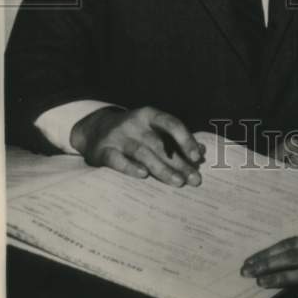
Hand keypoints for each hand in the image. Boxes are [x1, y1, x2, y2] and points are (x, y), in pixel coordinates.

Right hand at [70, 105, 203, 186]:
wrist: (95, 130)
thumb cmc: (134, 132)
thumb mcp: (153, 129)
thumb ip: (175, 140)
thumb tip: (202, 152)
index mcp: (149, 115)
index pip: (171, 123)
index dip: (186, 139)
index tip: (197, 157)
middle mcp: (134, 123)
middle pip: (159, 144)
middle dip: (179, 162)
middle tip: (194, 179)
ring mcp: (117, 136)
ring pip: (142, 152)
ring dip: (162, 168)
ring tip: (178, 182)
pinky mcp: (102, 150)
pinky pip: (116, 159)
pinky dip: (130, 167)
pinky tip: (143, 175)